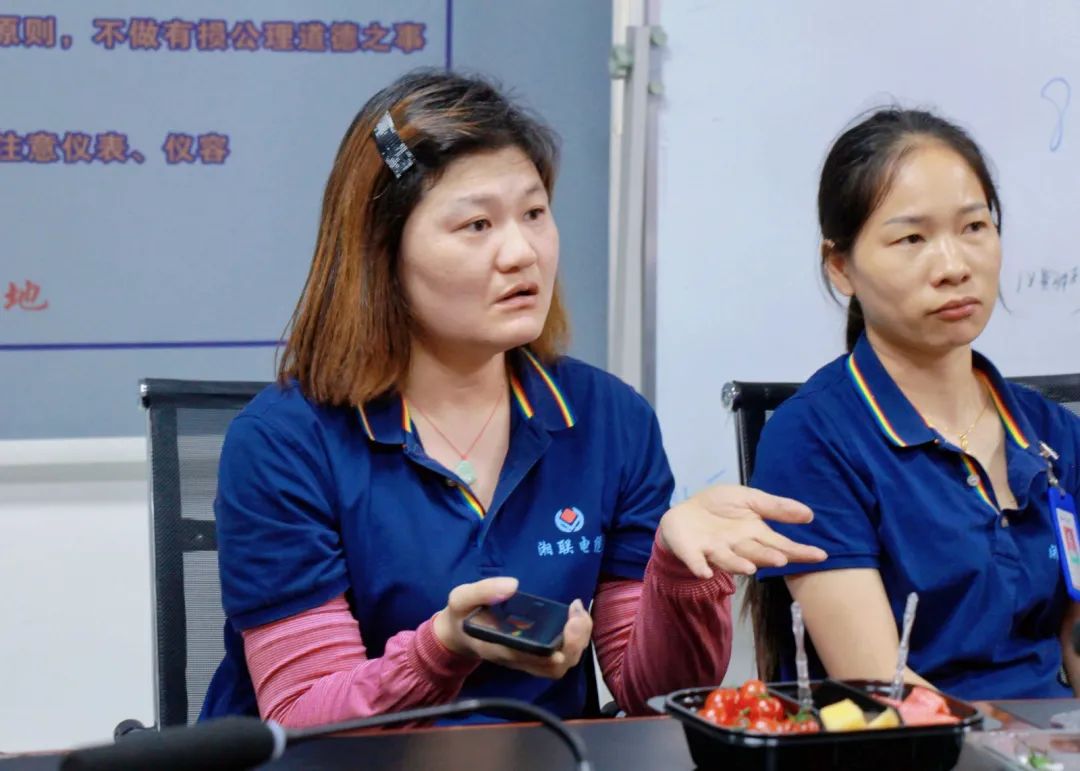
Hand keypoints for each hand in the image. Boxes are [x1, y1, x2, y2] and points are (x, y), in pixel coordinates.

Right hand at [432, 577, 593, 678]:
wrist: (458, 633)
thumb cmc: (462, 616)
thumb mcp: (461, 598)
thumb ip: (482, 591)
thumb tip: (513, 585)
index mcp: (497, 648)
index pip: (530, 657)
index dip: (555, 646)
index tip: (569, 620)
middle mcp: (515, 659)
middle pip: (553, 667)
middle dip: (574, 643)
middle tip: (578, 614)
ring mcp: (526, 660)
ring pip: (560, 666)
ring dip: (577, 643)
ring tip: (579, 614)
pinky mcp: (533, 656)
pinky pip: (558, 658)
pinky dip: (573, 641)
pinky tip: (574, 616)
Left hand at [658, 484, 826, 577]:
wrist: (684, 511)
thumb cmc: (720, 508)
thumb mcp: (749, 499)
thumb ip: (776, 507)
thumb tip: (809, 514)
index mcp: (754, 535)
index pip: (780, 545)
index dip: (798, 551)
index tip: (820, 556)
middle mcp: (738, 547)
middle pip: (755, 554)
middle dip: (766, 557)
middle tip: (781, 560)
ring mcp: (714, 551)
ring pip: (728, 560)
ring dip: (737, 564)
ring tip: (749, 568)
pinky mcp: (691, 552)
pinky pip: (695, 561)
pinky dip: (699, 566)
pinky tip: (704, 571)